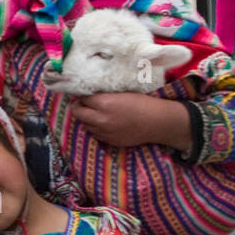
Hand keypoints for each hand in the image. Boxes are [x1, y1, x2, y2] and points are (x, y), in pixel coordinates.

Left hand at [68, 93, 190, 151]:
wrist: (156, 122)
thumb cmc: (142, 103)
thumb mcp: (122, 93)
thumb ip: (104, 95)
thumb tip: (90, 94)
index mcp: (104, 103)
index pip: (82, 99)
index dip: (81, 96)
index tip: (83, 94)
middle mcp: (100, 119)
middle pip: (78, 113)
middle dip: (77, 107)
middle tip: (81, 103)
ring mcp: (103, 132)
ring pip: (85, 125)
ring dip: (86, 118)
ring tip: (93, 113)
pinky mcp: (109, 141)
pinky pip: (94, 134)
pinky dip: (95, 128)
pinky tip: (102, 123)